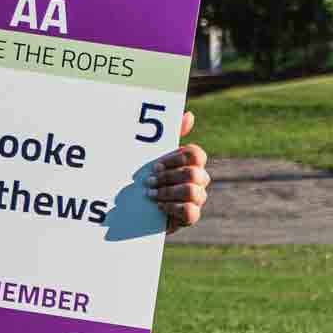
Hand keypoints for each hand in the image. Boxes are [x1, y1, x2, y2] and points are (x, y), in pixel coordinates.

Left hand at [145, 110, 207, 229]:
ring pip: (192, 191)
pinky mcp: (190, 217)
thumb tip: (190, 115)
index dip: (176, 159)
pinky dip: (172, 208)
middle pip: (193, 173)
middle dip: (168, 177)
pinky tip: (158, 207)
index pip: (196, 155)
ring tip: (150, 195)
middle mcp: (198, 179)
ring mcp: (197, 199)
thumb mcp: (152, 156)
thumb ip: (171, 135)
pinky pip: (191, 212)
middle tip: (148, 181)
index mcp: (191, 162)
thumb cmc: (146, 177)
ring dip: (167, 192)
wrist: (134, 210)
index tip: (155, 164)